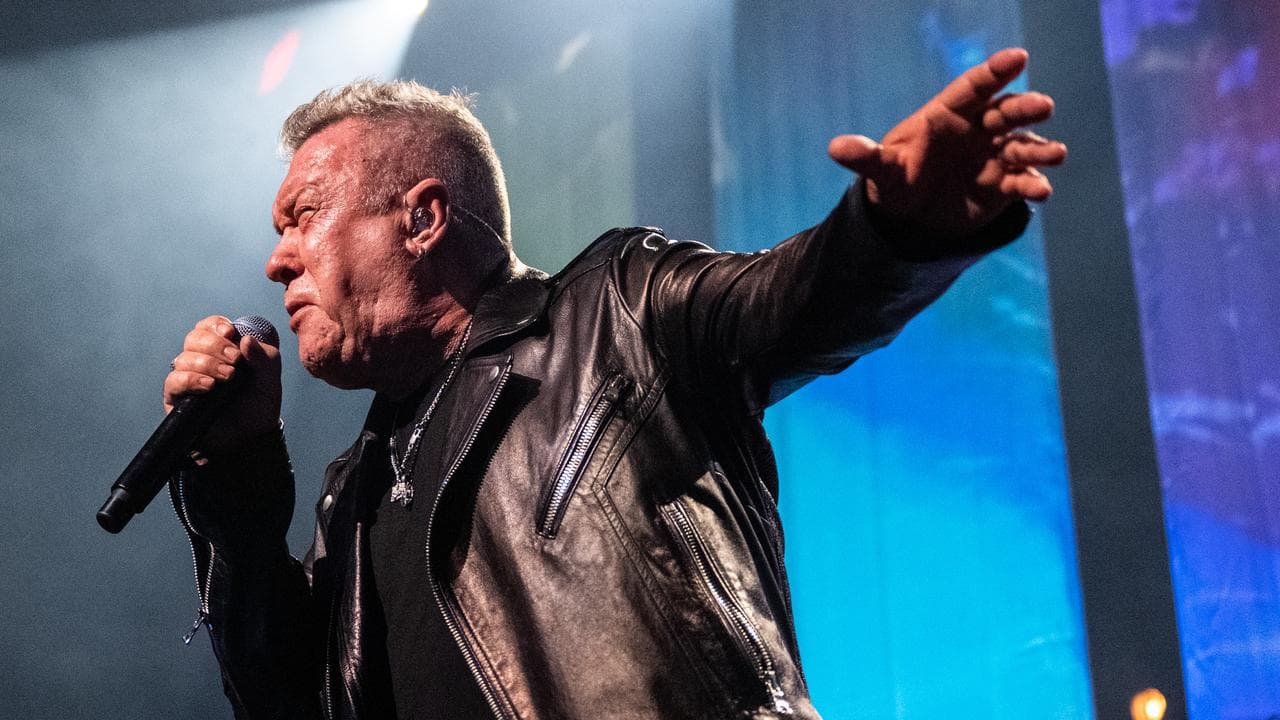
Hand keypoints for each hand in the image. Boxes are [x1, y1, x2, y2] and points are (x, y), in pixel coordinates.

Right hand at [164, 315, 281, 454]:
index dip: (217, 325)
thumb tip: (245, 339)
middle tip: (235, 361)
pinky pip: (174, 380)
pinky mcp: (177, 397)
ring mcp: (188, 378)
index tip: (231, 333)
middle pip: (194, 338)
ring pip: (184, 357)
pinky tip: (209, 385)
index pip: (210, 326)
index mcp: (223, 349)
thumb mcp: (270, 379)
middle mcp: (202, 359)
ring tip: (228, 377)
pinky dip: (191, 379)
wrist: (250, 437)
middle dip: (216, 345)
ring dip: (207, 363)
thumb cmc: (258, 404)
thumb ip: (264, 357)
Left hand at [828, 48, 1065, 238]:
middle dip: (1025, 108)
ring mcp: (995, 155)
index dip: (995, 71)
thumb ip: (864, 156)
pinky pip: (1022, 181)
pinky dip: (1033, 185)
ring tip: (1054, 154)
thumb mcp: (880, 170)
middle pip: (1006, 111)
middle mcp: (979, 129)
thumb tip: (835, 147)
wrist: (912, 216)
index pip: (974, 87)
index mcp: (949, 114)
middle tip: (1042, 107)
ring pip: (1022, 144)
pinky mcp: (1005, 184)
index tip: (1018, 57)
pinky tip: (1040, 192)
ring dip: (1040, 148)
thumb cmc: (898, 178)